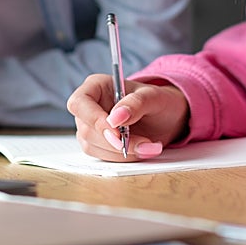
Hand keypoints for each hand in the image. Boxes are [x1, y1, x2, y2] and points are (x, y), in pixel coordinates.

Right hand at [66, 74, 188, 160]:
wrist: (166, 118)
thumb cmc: (158, 101)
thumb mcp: (153, 97)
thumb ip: (135, 104)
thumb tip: (115, 117)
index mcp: (97, 86)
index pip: (79, 103)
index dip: (93, 119)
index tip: (117, 133)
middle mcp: (89, 107)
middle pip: (86, 129)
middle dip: (115, 141)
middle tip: (144, 143)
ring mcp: (91, 127)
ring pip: (93, 147)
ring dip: (123, 152)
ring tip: (150, 146)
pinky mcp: (98, 145)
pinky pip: (104, 157)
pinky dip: (125, 158)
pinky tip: (143, 150)